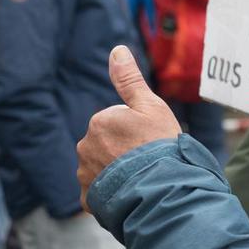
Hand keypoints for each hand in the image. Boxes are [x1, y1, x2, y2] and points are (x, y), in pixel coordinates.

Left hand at [77, 45, 180, 211]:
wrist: (163, 191)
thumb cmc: (160, 146)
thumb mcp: (151, 107)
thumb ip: (129, 80)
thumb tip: (117, 50)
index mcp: (99, 121)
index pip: (116, 123)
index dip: (136, 132)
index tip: (149, 142)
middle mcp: (85, 147)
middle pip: (105, 146)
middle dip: (122, 153)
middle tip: (146, 162)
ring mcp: (85, 174)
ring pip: (100, 169)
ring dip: (115, 173)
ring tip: (139, 180)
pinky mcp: (88, 199)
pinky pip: (97, 192)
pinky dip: (109, 194)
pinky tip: (128, 193)